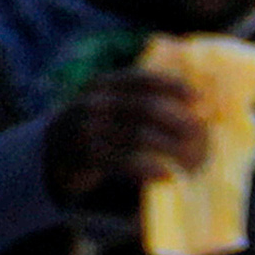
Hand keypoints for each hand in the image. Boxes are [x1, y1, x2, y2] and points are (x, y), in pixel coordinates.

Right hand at [41, 67, 211, 212]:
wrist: (52, 151)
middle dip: (180, 123)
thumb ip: (141, 101)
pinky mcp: (86, 156)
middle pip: (147, 109)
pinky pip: (124, 161)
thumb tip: (197, 106)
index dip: (174, 87)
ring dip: (171, 150)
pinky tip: (167, 175)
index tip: (199, 99)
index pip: (144, 79)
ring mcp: (87, 129)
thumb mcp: (111, 105)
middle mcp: (94, 103)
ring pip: (139, 137)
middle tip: (203, 138)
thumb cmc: (97, 127)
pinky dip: (149, 168)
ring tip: (192, 162)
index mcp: (103, 84)